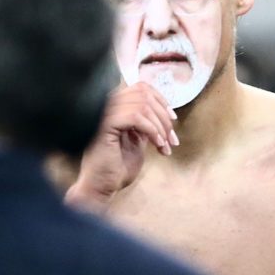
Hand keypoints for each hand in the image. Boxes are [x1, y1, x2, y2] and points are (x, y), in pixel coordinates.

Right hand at [65, 82, 177, 212]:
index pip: (142, 88)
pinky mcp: (104, 125)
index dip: (161, 101)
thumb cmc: (118, 166)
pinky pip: (135, 117)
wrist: (102, 187)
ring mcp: (104, 113)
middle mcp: (107, 105)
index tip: (173, 120)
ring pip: (142, 105)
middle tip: (172, 139)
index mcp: (114, 106)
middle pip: (144, 94)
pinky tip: (157, 145)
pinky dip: (151, 130)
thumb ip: (147, 122)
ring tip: (164, 145)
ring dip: (160, 126)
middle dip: (164, 116)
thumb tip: (167, 111)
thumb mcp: (139, 139)